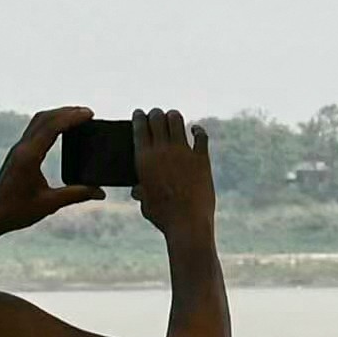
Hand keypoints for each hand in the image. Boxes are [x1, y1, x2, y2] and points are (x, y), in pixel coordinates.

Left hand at [0, 108, 80, 244]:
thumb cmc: (17, 211)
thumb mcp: (50, 204)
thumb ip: (77, 195)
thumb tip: (101, 193)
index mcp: (29, 157)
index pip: (52, 127)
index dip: (72, 117)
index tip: (89, 114)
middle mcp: (22, 148)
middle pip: (44, 118)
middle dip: (67, 112)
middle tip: (88, 113)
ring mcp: (18, 149)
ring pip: (38, 121)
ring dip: (58, 115)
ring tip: (77, 116)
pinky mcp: (18, 153)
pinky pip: (35, 130)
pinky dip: (50, 123)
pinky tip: (61, 128)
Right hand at [127, 107, 217, 243]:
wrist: (187, 223)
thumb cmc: (162, 216)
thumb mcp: (145, 202)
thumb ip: (140, 191)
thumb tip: (136, 189)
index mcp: (143, 158)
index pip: (140, 127)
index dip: (139, 116)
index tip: (139, 113)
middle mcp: (162, 150)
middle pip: (158, 118)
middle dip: (156, 114)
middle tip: (156, 115)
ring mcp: (183, 152)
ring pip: (177, 121)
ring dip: (174, 117)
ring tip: (173, 117)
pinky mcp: (201, 158)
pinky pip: (201, 136)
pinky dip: (198, 130)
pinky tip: (196, 129)